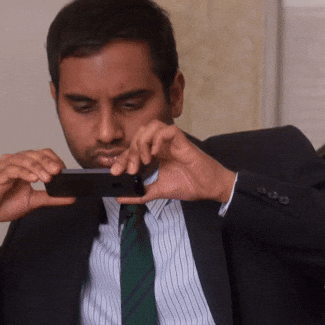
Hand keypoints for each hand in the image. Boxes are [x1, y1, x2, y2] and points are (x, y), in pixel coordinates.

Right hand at [0, 149, 75, 245]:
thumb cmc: (4, 204)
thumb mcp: (34, 201)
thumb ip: (52, 198)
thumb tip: (72, 198)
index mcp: (24, 165)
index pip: (42, 154)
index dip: (54, 160)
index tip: (64, 171)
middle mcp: (14, 162)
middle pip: (35, 154)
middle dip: (48, 163)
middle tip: (59, 172)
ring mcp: (4, 167)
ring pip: (24, 160)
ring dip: (38, 168)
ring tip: (47, 178)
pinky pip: (12, 169)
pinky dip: (24, 173)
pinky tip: (33, 179)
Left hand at [110, 121, 236, 203]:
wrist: (209, 188)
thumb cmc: (189, 185)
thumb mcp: (158, 191)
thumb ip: (140, 194)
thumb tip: (119, 197)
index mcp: (156, 153)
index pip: (134, 148)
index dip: (122, 158)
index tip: (115, 172)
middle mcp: (162, 144)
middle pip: (139, 134)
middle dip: (130, 151)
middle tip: (131, 170)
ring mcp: (172, 141)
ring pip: (151, 126)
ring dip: (143, 142)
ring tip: (145, 161)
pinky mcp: (183, 141)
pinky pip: (168, 129)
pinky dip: (158, 139)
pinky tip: (155, 154)